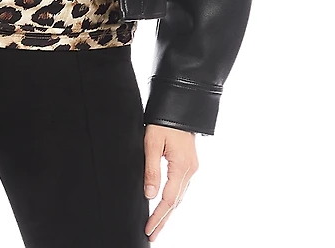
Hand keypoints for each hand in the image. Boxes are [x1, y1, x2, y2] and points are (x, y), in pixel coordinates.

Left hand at [143, 124, 198, 240]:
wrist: (180, 106)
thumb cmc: (164, 121)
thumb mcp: (152, 142)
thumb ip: (151, 170)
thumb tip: (150, 195)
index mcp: (182, 167)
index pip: (168, 199)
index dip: (158, 216)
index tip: (148, 229)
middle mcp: (190, 170)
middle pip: (176, 202)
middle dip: (163, 220)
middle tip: (152, 235)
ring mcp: (192, 167)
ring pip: (180, 195)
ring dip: (168, 211)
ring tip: (157, 225)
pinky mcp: (189, 162)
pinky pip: (181, 187)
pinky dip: (173, 198)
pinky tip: (167, 204)